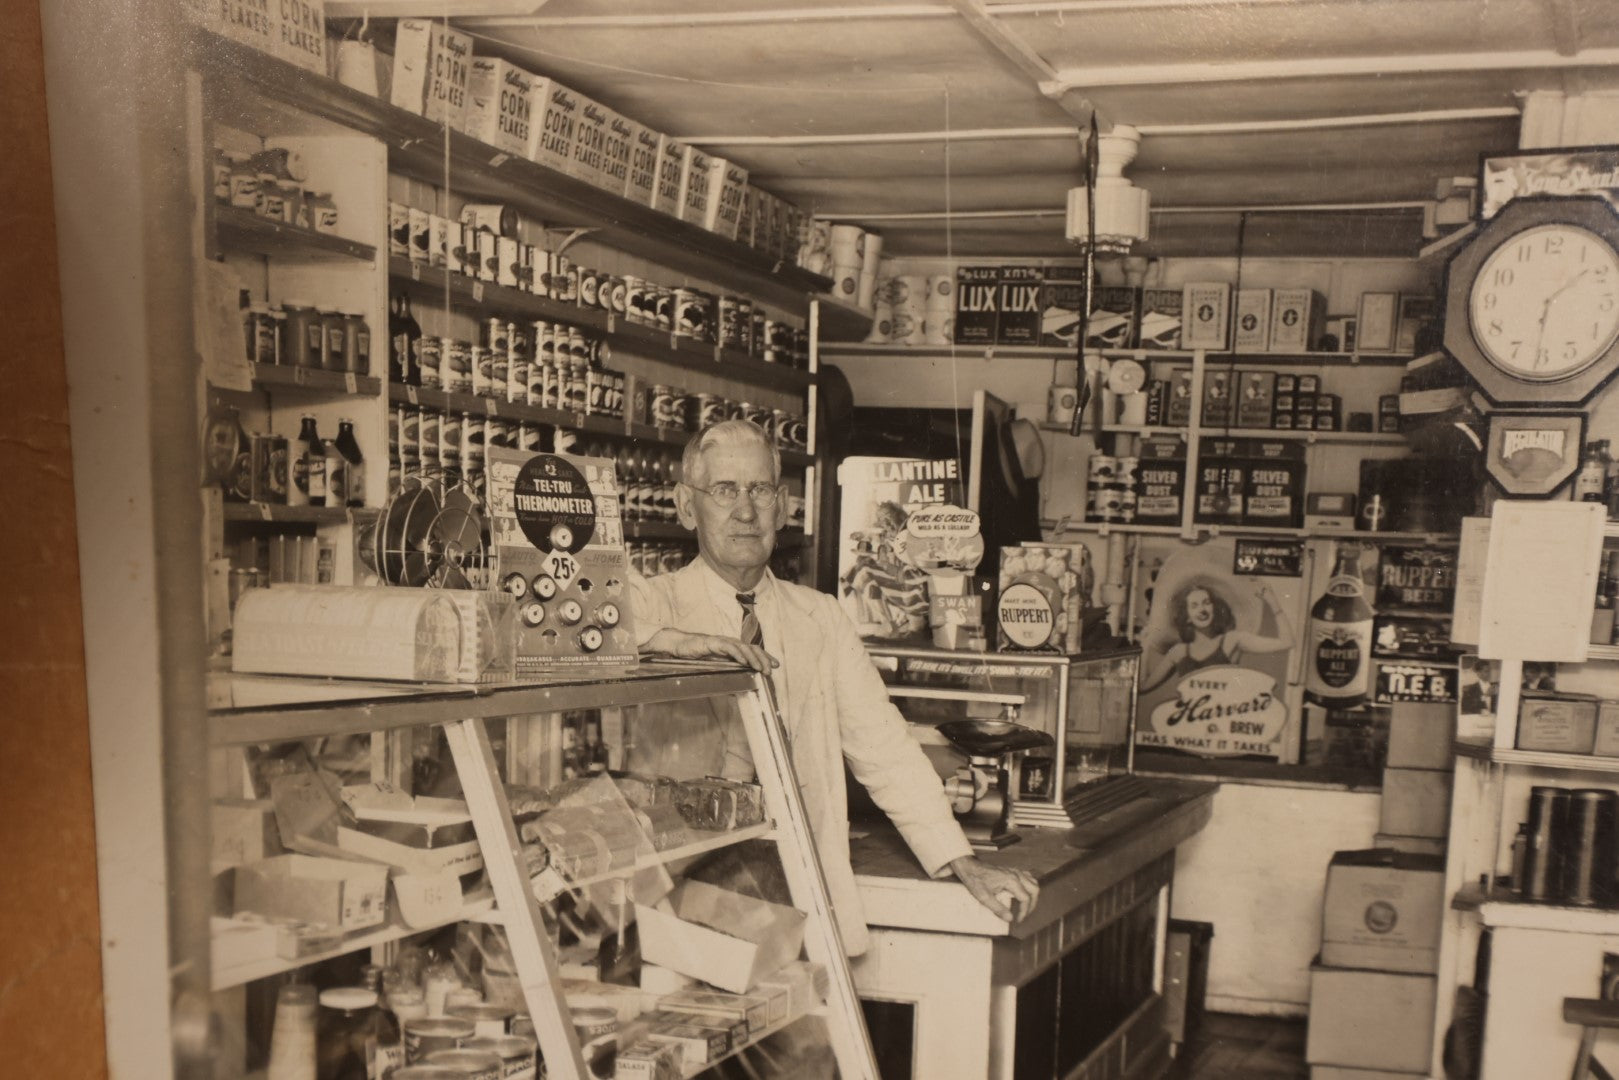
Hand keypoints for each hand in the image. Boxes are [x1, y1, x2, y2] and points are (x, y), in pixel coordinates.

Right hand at [642, 628, 777, 672]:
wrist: (679, 646)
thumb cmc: (696, 657)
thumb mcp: (714, 668)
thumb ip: (724, 676)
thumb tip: (734, 692)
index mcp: (733, 649)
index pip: (753, 651)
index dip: (765, 657)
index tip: (775, 666)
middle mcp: (730, 643)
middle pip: (752, 648)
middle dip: (764, 659)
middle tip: (771, 670)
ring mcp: (722, 642)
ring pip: (743, 647)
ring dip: (753, 658)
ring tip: (760, 668)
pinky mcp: (713, 642)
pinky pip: (728, 647)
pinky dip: (737, 654)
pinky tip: (743, 661)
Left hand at [949, 855, 1038, 923]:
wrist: (969, 867)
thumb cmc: (975, 880)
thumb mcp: (984, 897)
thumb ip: (998, 908)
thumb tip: (1009, 919)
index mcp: (1011, 880)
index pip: (1025, 898)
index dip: (1024, 911)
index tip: (1018, 920)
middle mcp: (1016, 874)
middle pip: (1034, 889)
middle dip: (1032, 904)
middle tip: (1024, 914)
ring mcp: (1014, 871)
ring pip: (1033, 882)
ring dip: (1032, 895)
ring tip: (1026, 906)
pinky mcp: (1011, 870)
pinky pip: (1027, 877)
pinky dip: (1028, 886)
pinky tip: (1022, 893)